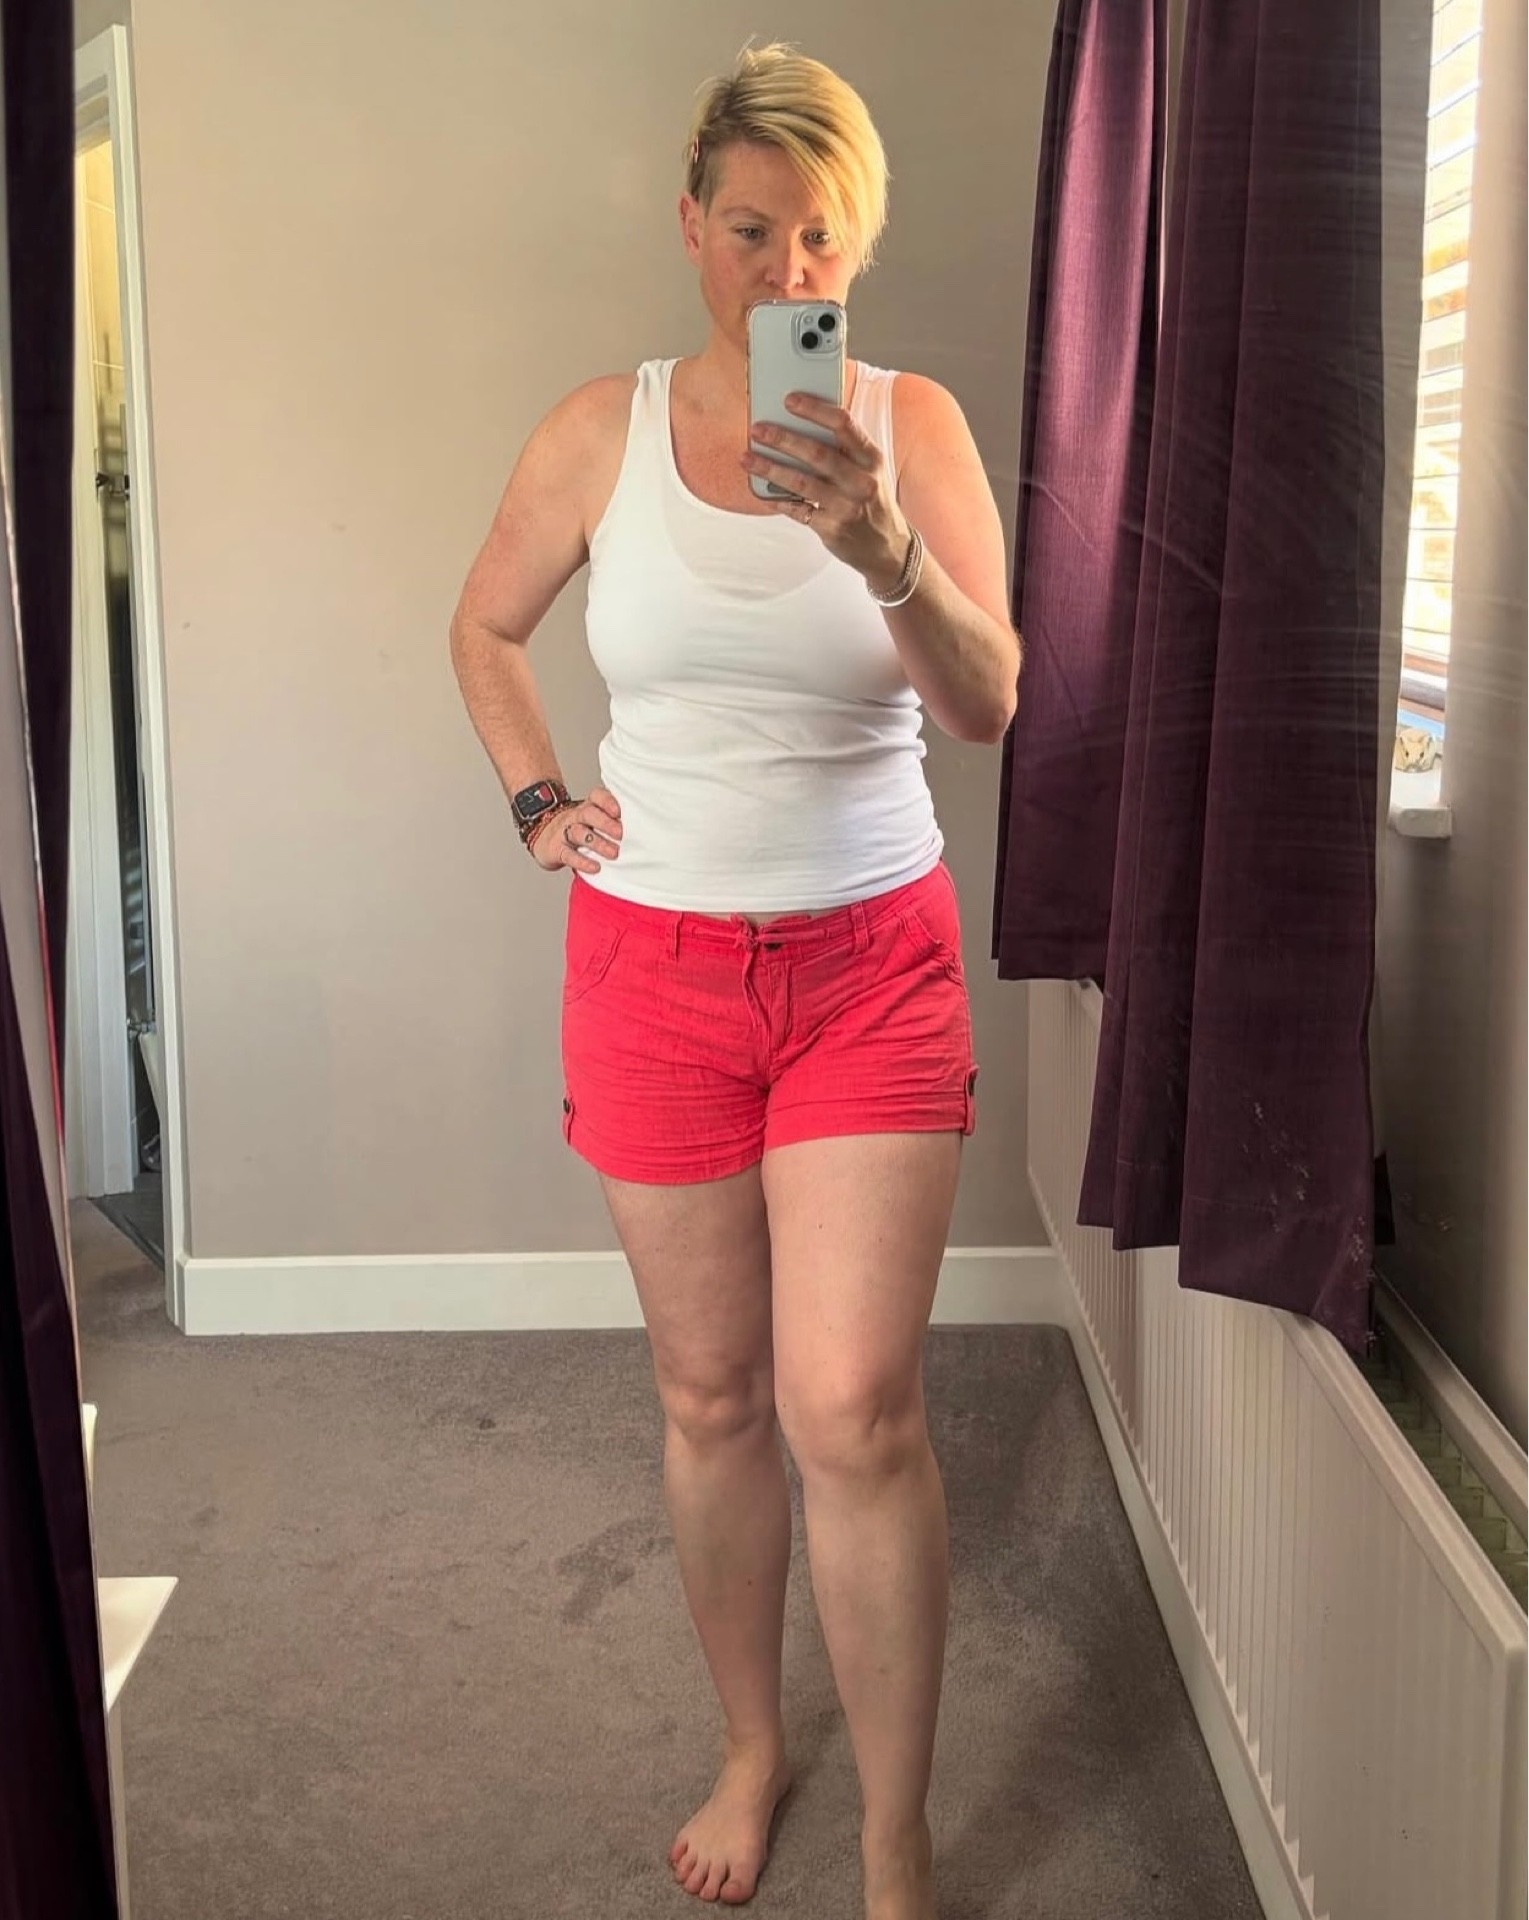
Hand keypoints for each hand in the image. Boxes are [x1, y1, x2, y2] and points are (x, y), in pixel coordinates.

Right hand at [530, 787, 622, 873]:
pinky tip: (595, 867)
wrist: (541, 833)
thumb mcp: (592, 820)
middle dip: (605, 823)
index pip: (596, 796)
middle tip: (621, 834)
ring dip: (598, 843)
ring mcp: (564, 832)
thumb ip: (612, 821)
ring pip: (580, 833)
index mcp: (588, 807)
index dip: (607, 801)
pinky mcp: (556, 849)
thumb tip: (642, 830)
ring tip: (613, 853)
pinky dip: (582, 861)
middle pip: (589, 813)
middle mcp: (576, 817)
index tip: (619, 811)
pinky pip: (569, 854)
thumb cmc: (578, 828)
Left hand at [742, 393, 909, 591]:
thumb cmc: (871, 500)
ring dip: (770, 468)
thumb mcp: (869, 470)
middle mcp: (861, 481)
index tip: (790, 399)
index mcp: (871, 458)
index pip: (843, 425)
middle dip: (783, 438)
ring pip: (802, 483)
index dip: (815, 409)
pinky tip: (762, 492)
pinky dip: (777, 500)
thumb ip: (844, 449)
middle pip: (817, 453)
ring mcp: (846, 507)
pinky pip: (797, 510)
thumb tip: (799, 425)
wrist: (888, 548)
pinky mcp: (832, 529)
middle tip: (757, 429)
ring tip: (747, 458)